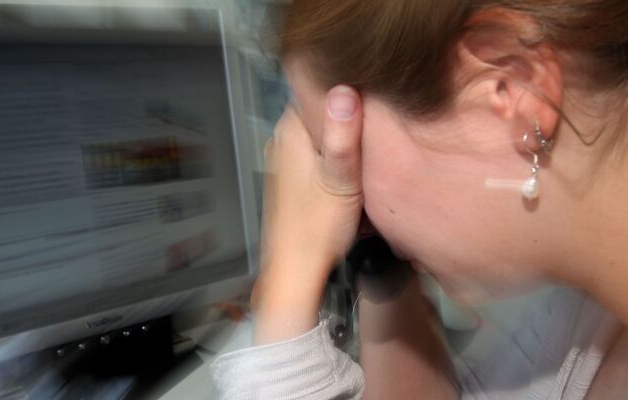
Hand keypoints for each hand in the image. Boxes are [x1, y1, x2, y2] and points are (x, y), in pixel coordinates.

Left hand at [253, 86, 363, 343]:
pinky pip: (316, 153)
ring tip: (372, 136)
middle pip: (319, 110)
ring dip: (342, 136)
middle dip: (347, 111)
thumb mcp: (340, 180)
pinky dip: (334, 155)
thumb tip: (345, 89)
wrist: (295, 271)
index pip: (316, 87)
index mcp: (291, 133)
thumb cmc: (317, 228)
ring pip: (319, 133)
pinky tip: (354, 164)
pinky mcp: (292, 179)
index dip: (344, 84)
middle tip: (380, 113)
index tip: (373, 86)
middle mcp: (282, 141)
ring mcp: (285, 160)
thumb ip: (342, 136)